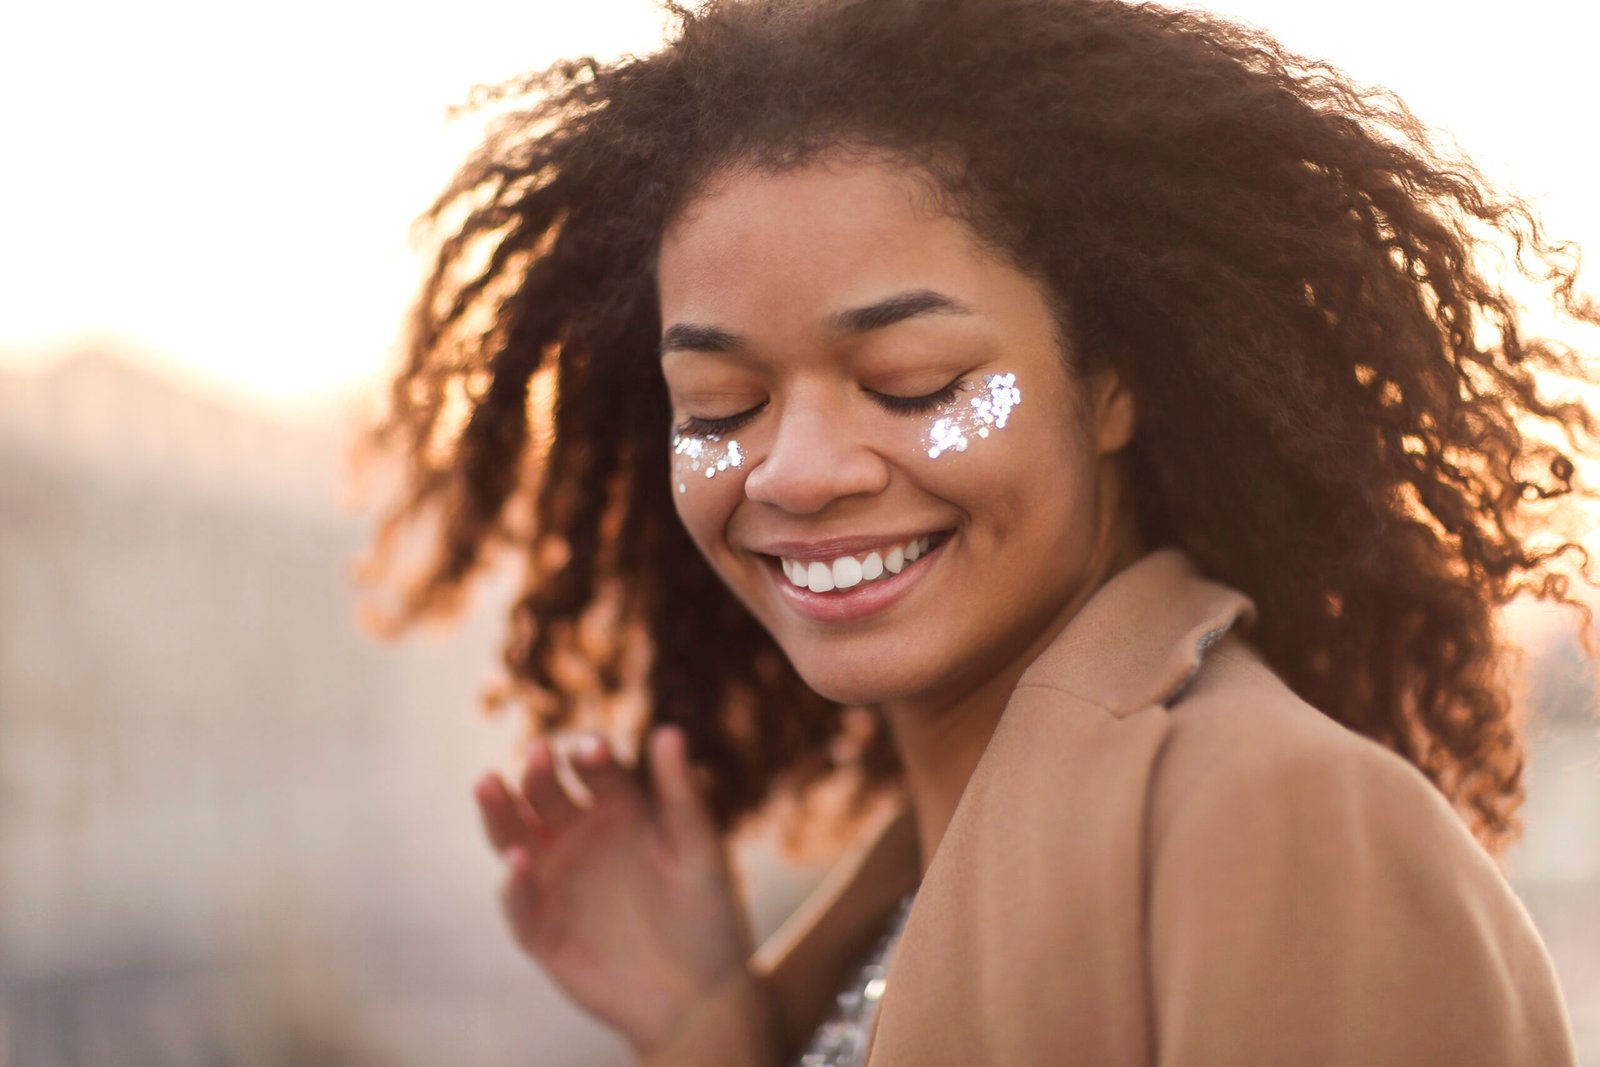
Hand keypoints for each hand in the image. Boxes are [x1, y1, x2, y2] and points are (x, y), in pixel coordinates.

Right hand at [473, 725, 764, 1056]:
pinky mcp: (540, 927)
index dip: (592, 756)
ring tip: (489, 782)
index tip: (593, 749)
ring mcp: (555, 878)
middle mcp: (580, 834)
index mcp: (620, 807)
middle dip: (539, 772)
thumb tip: (670, 730)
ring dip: (499, 809)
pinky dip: (514, 882)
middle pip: (545, 793)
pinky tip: (519, 861)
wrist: (698, 992)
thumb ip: (681, 794)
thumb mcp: (698, 849)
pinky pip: (519, 901)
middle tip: (541, 754)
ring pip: (513, 835)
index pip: (597, 769)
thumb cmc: (707, 912)